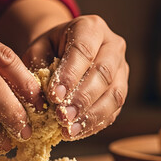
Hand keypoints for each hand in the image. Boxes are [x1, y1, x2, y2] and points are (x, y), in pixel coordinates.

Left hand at [23, 15, 128, 139]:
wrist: (64, 50)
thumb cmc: (49, 49)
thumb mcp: (38, 49)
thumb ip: (38, 66)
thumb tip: (40, 96)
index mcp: (91, 27)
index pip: (83, 51)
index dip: (70, 75)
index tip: (55, 96)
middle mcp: (112, 45)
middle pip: (103, 73)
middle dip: (82, 99)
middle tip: (63, 117)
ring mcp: (122, 68)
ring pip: (114, 94)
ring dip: (91, 116)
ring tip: (70, 130)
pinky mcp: (122, 89)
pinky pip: (114, 109)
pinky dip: (95, 124)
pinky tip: (77, 132)